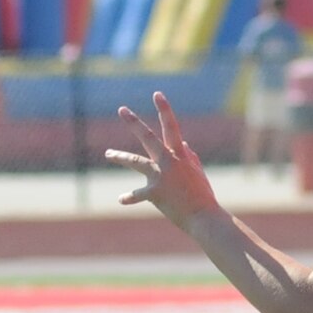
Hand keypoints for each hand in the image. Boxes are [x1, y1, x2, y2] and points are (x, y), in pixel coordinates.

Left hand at [108, 92, 220, 228]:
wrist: (204, 218)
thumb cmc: (202, 197)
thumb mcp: (198, 173)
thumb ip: (190, 157)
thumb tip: (185, 143)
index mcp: (181, 156)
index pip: (172, 127)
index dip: (165, 110)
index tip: (157, 94)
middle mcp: (170, 162)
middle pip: (149, 137)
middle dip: (135, 123)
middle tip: (122, 109)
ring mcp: (161, 176)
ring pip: (136, 162)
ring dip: (120, 156)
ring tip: (108, 153)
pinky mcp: (155, 193)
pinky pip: (137, 195)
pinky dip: (129, 198)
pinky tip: (121, 200)